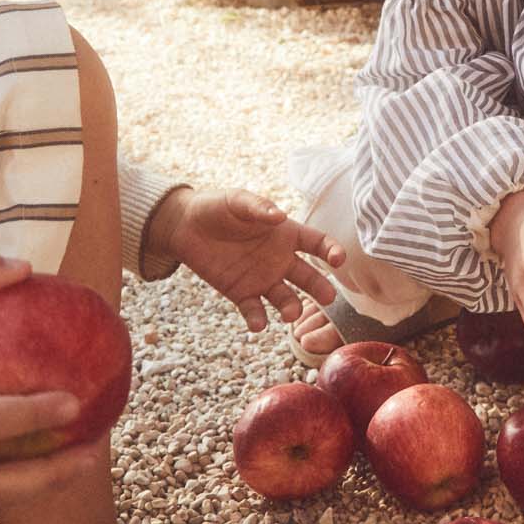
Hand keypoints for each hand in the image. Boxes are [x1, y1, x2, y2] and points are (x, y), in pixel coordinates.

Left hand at [153, 187, 344, 330]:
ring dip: (292, 308)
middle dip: (320, 288)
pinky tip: (258, 323)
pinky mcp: (241, 294)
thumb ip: (258, 208)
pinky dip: (258, 319)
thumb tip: (279, 216)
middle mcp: (280, 260)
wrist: (184, 226)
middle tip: (328, 298)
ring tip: (291, 314)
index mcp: (286, 234)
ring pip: (286, 299)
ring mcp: (262, 279)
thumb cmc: (215, 207)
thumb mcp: (236, 200)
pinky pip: (255, 311)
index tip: (338, 260)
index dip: (331, 250)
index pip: (316, 243)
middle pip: (309, 277)